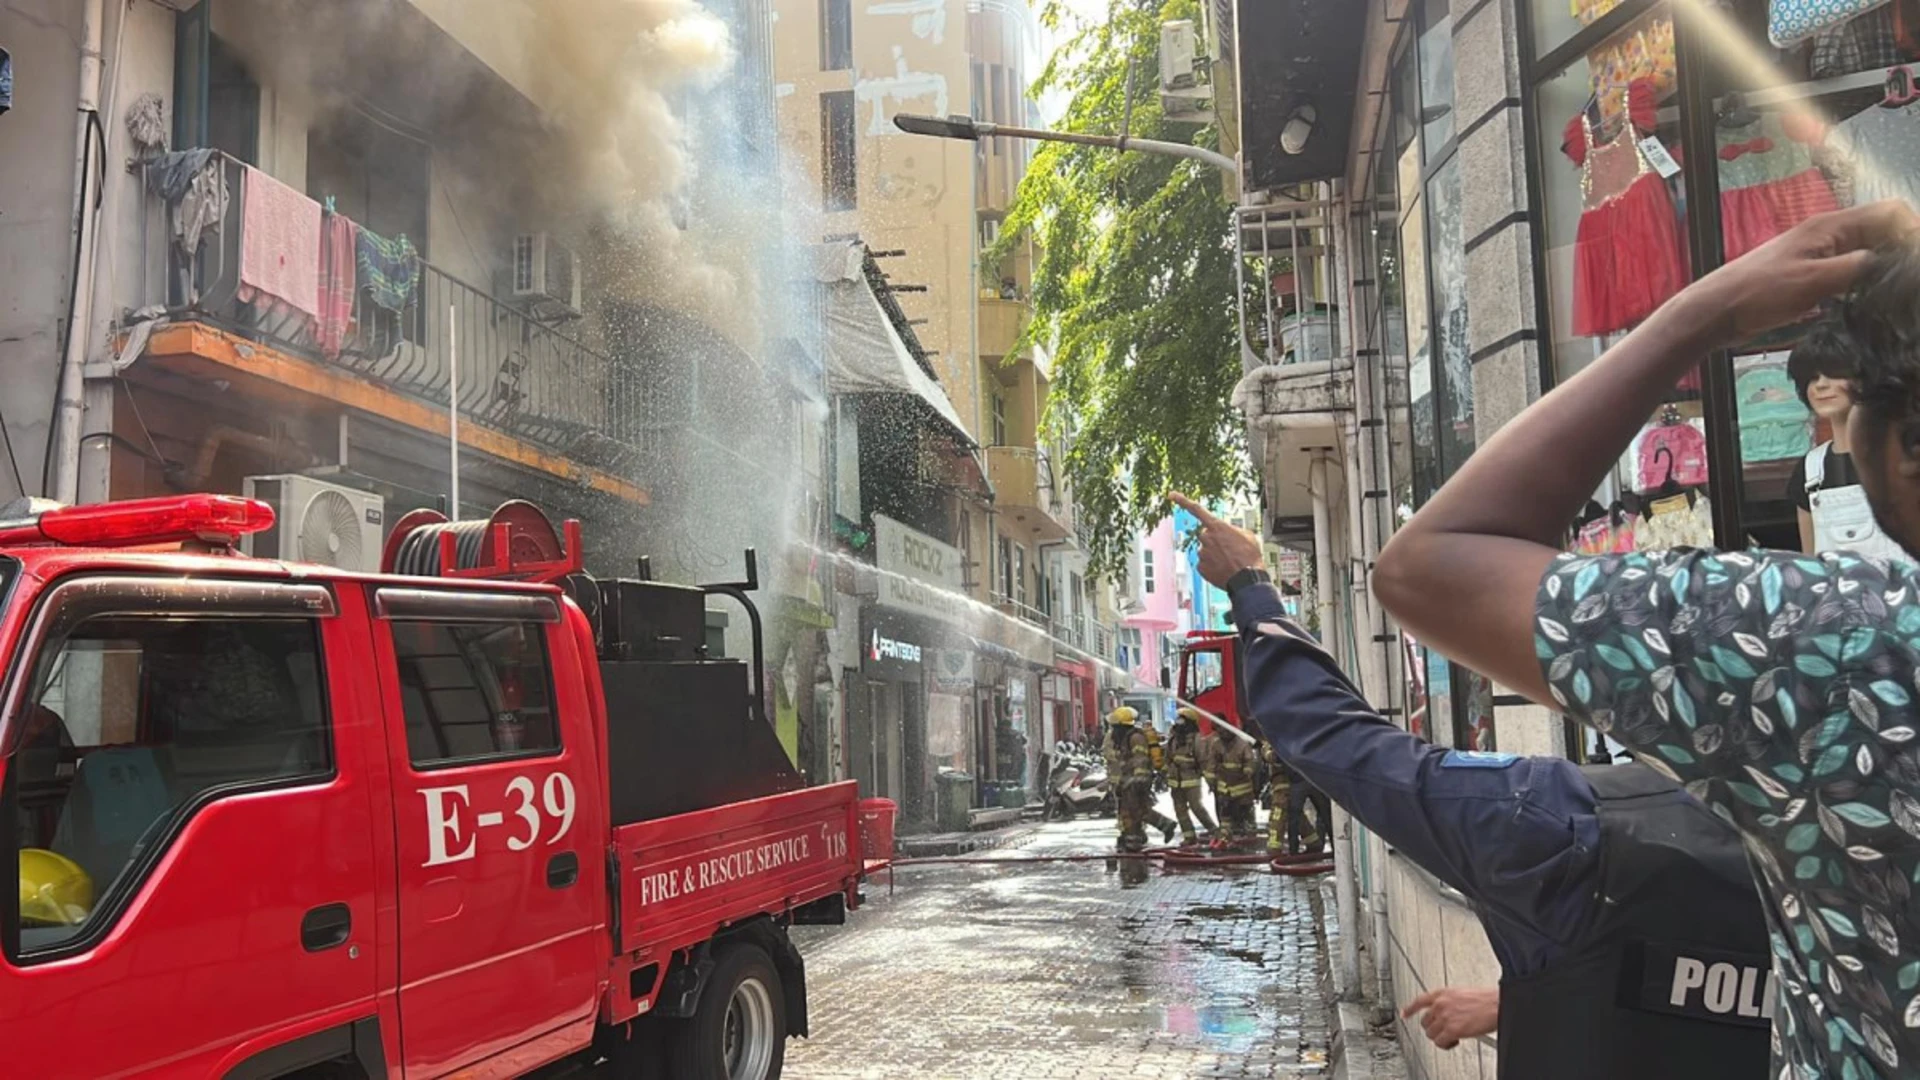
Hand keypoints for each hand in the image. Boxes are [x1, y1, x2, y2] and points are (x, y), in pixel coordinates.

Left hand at [1170, 492, 1264, 589]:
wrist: (1248, 579)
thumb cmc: (1250, 556)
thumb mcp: (1247, 535)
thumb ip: (1232, 529)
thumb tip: (1228, 532)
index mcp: (1217, 526)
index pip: (1196, 509)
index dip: (1182, 501)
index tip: (1171, 495)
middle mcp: (1206, 538)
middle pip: (1206, 535)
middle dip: (1214, 541)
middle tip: (1229, 549)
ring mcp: (1202, 553)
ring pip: (1206, 551)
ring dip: (1215, 554)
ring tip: (1230, 561)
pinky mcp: (1200, 567)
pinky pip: (1205, 564)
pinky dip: (1213, 566)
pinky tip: (1224, 569)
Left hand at [1401, 986, 1498, 1050]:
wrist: (1497, 1004)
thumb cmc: (1486, 1000)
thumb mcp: (1462, 994)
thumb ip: (1450, 1002)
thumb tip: (1447, 1014)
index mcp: (1443, 993)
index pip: (1420, 1000)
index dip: (1410, 1009)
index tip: (1404, 1014)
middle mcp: (1440, 1004)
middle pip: (1425, 1021)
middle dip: (1434, 1028)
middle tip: (1445, 1031)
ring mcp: (1445, 1017)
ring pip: (1430, 1033)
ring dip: (1440, 1037)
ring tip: (1452, 1037)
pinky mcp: (1452, 1030)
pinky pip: (1440, 1042)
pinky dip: (1446, 1044)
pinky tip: (1455, 1041)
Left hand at [1689, 200, 1919, 344]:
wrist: (1716, 311)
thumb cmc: (1757, 292)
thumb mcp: (1814, 280)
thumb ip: (1857, 266)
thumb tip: (1890, 260)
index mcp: (1830, 226)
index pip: (1889, 212)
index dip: (1912, 229)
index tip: (1915, 259)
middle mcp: (1828, 235)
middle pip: (1882, 231)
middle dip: (1901, 250)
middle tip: (1906, 282)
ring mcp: (1819, 255)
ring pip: (1867, 253)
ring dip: (1883, 267)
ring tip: (1894, 292)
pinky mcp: (1811, 276)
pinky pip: (1849, 272)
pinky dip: (1864, 282)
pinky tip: (1867, 301)